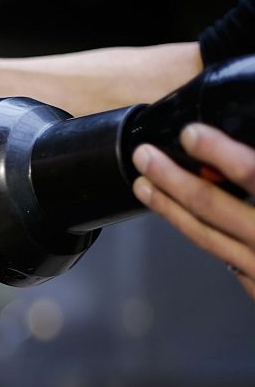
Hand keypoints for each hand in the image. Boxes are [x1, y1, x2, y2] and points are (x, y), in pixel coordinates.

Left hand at [132, 123, 254, 298]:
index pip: (254, 175)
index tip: (189, 133)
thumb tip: (240, 163)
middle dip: (172, 178)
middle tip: (143, 155)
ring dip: (169, 208)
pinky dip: (195, 232)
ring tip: (143, 184)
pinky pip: (221, 254)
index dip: (219, 153)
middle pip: (214, 206)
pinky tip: (176, 215)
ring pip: (207, 236)